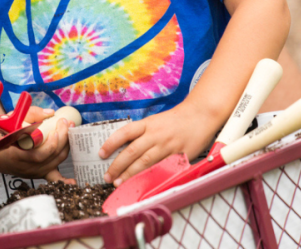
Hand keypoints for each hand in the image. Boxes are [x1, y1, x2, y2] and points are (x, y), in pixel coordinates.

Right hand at [0, 112, 73, 179]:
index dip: (53, 142)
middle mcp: (27, 167)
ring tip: (69, 131)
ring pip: (56, 162)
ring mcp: (34, 172)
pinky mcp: (39, 173)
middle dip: (63, 138)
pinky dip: (65, 181)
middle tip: (66, 122)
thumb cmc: (1, 134)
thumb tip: (49, 113)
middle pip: (52, 156)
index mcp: (17, 156)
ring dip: (66, 146)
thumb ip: (29, 115)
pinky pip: (54, 178)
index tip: (57, 124)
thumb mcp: (10, 120)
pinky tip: (75, 182)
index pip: (40, 154)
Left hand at [99, 102, 218, 185]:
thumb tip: (122, 148)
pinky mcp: (179, 157)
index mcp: (147, 124)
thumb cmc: (174, 120)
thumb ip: (141, 133)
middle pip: (132, 152)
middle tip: (107, 177)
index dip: (111, 143)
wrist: (199, 116)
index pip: (124, 133)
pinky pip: (163, 169)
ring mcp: (167, 146)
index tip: (101, 154)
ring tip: (120, 183)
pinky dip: (152, 178)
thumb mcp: (154, 121)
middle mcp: (155, 135)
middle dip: (117, 166)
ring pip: (145, 163)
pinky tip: (143, 185)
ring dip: (131, 175)